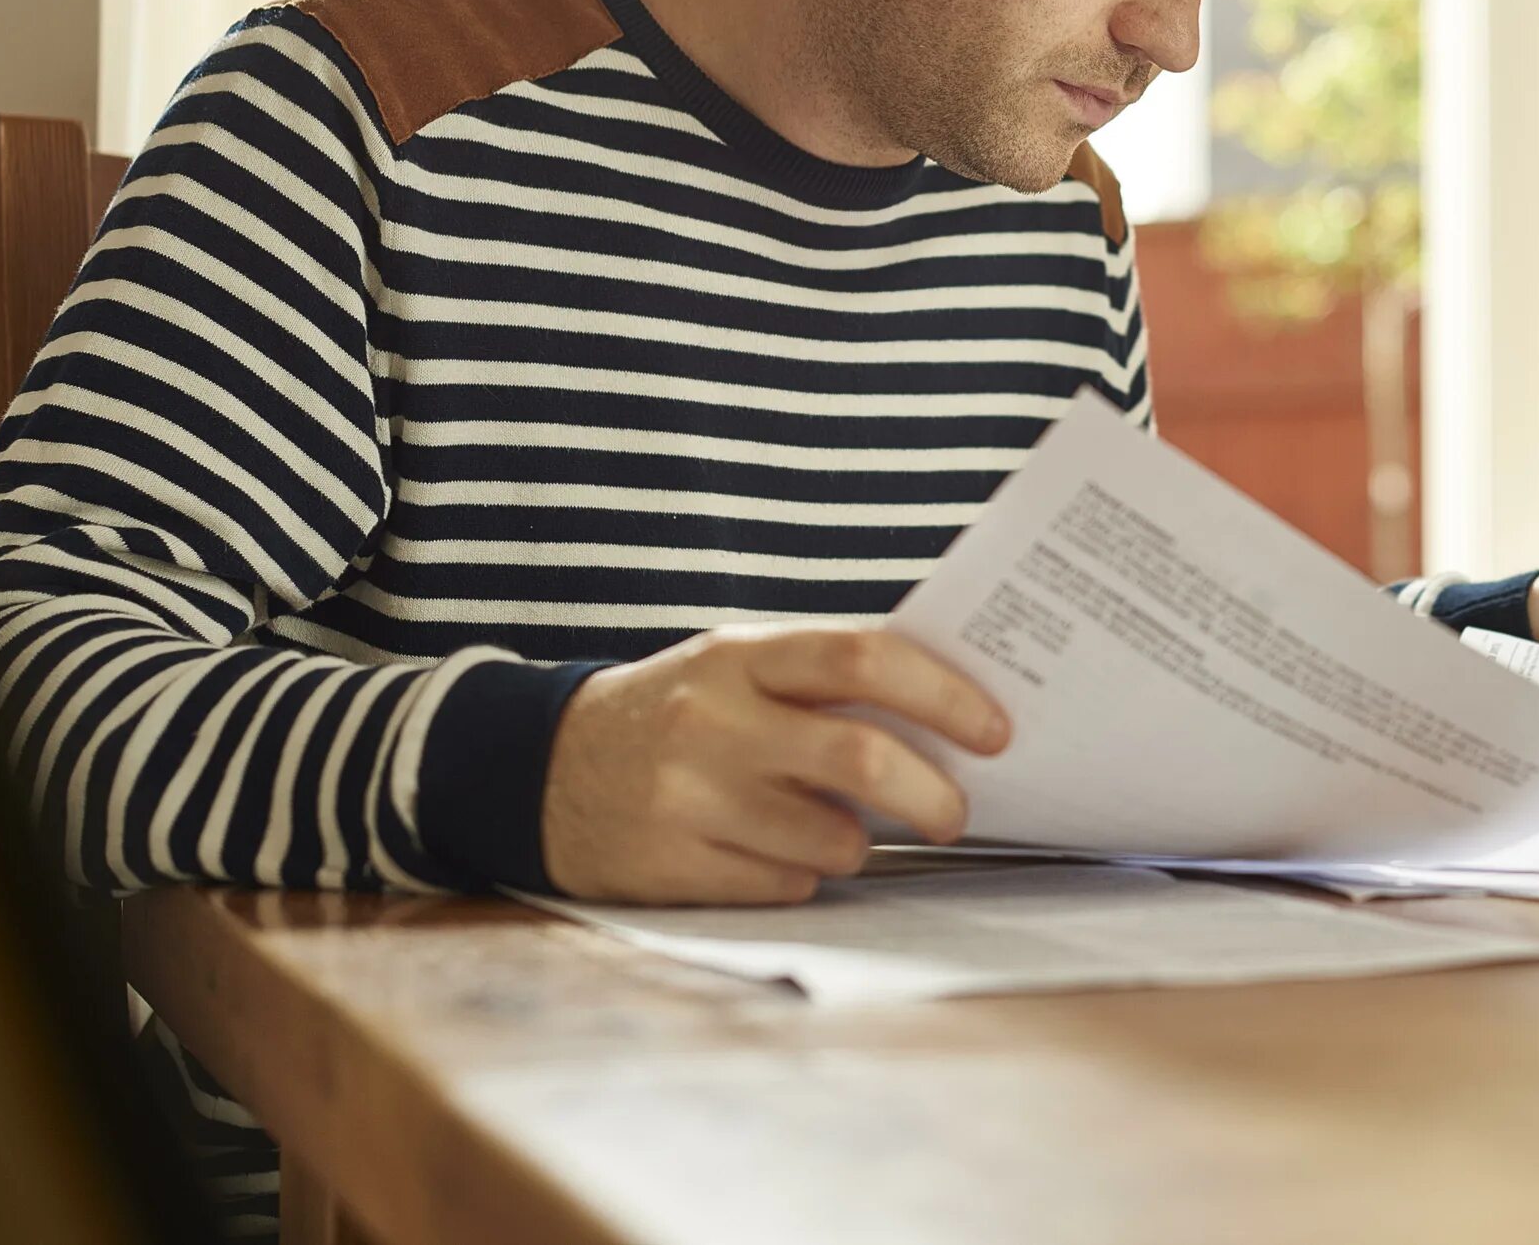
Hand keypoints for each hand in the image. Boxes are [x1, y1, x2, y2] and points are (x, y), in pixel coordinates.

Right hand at [541, 625, 1009, 904]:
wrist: (542, 769)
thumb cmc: (681, 713)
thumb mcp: (738, 668)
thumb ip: (827, 680)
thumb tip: (955, 714)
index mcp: (743, 655)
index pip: (864, 658)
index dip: (943, 695)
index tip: (996, 730)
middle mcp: (713, 719)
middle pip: (859, 757)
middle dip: (931, 794)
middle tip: (956, 813)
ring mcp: (686, 796)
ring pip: (830, 838)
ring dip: (860, 844)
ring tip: (843, 830)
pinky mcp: (668, 866)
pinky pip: (783, 884)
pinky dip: (803, 874)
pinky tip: (778, 852)